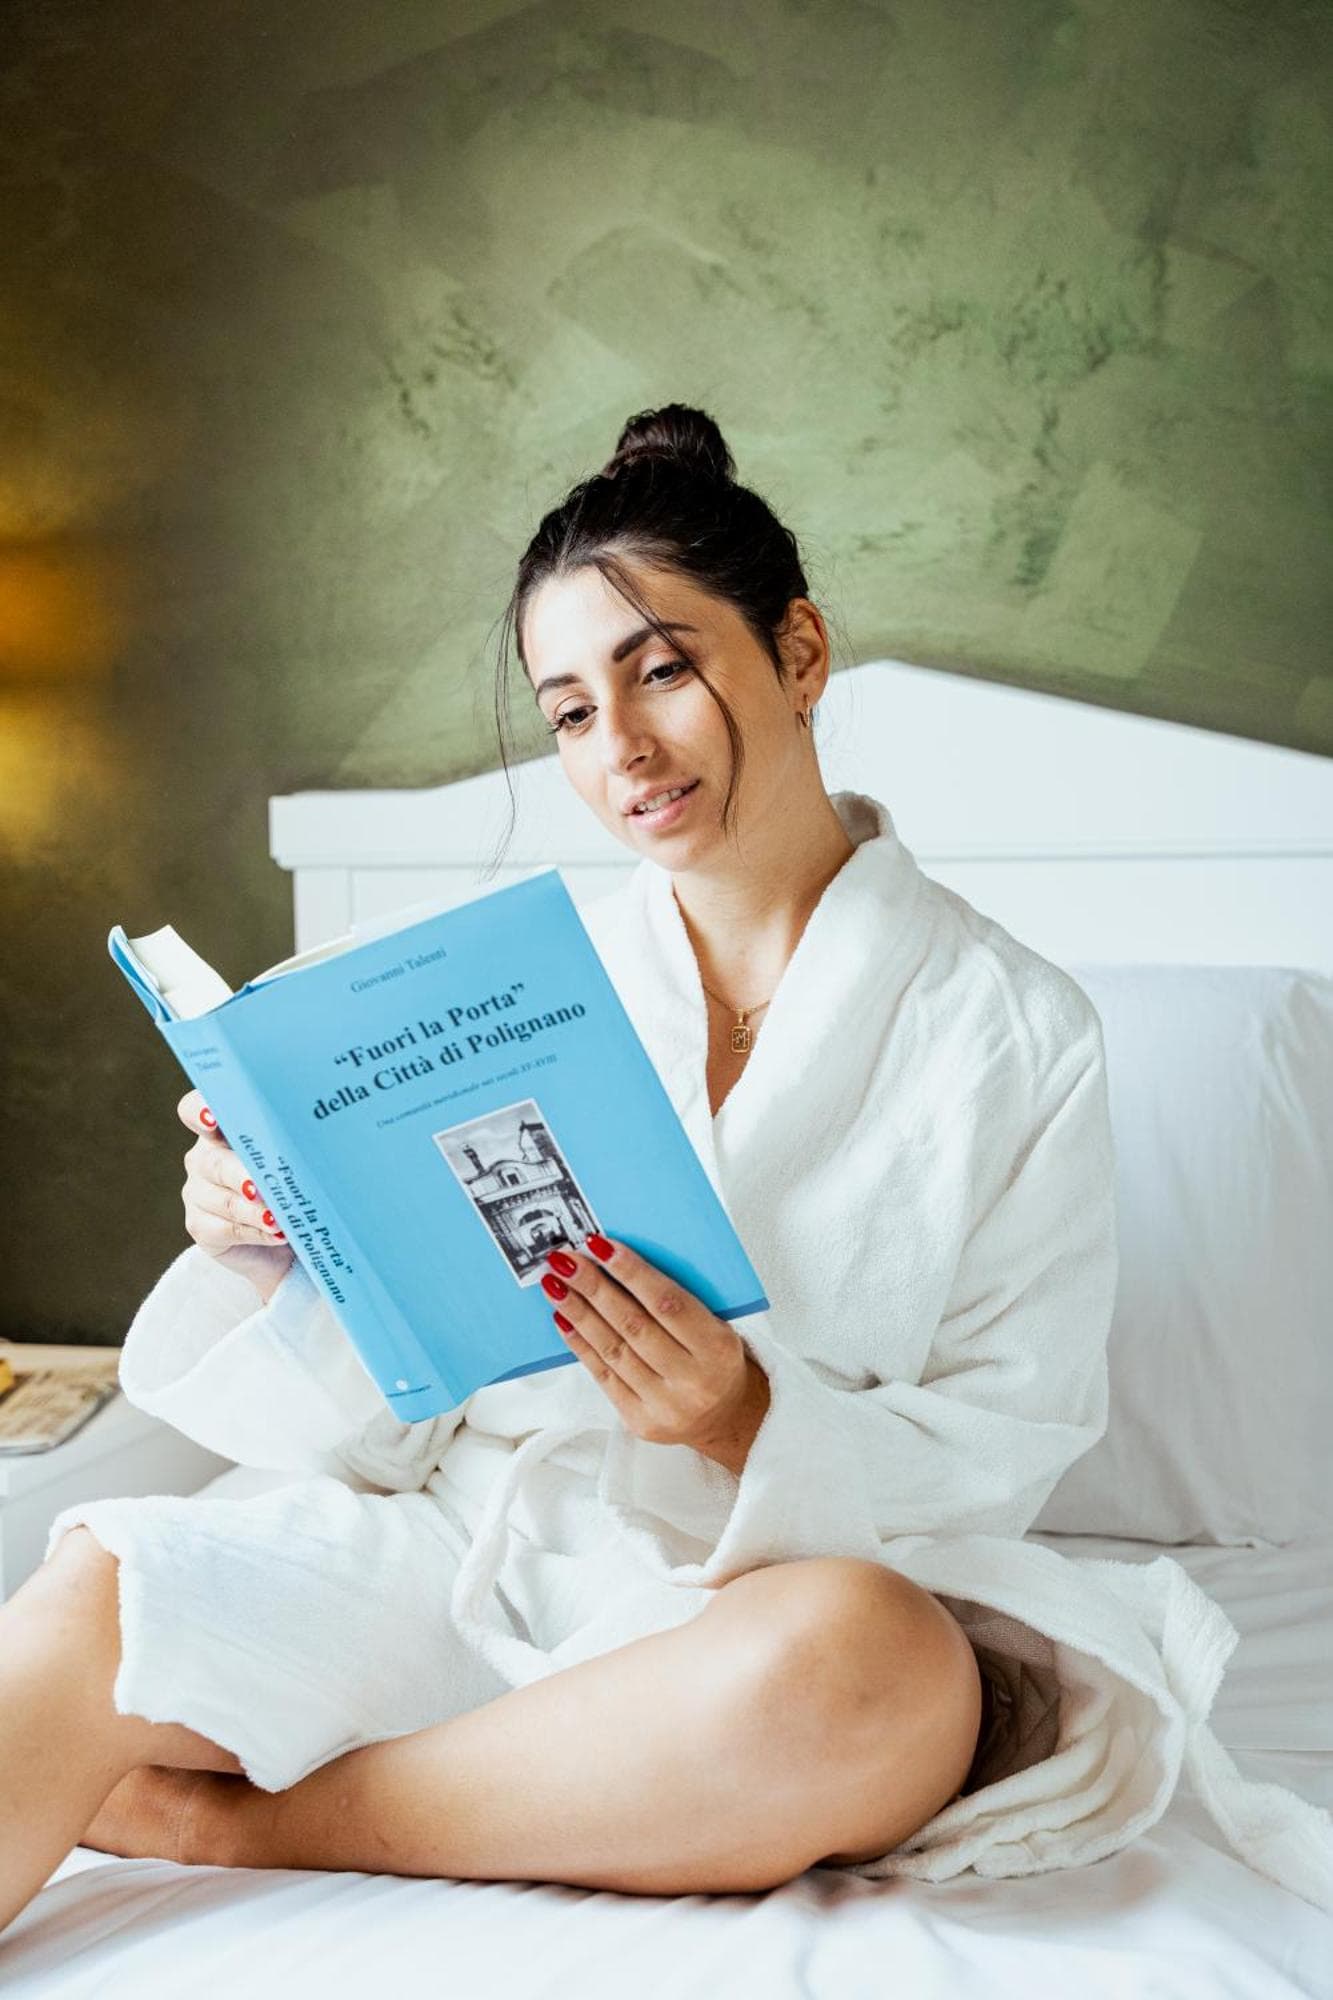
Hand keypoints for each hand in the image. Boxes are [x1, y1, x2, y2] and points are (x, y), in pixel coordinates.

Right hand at [176, 1088, 294, 1298]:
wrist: (285, 1238)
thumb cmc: (293, 1183)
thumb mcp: (294, 1157)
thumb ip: (296, 1142)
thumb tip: (326, 1138)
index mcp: (221, 1130)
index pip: (194, 1110)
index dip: (199, 1111)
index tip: (212, 1117)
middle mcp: (204, 1158)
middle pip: (213, 1162)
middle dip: (239, 1174)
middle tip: (260, 1186)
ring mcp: (198, 1193)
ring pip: (223, 1200)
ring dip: (253, 1210)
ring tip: (278, 1218)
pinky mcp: (200, 1226)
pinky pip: (225, 1230)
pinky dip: (255, 1232)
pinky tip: (278, 1234)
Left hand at [543, 1236, 770, 1475]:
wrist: (725, 1416)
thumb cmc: (716, 1358)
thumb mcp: (718, 1325)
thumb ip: (679, 1299)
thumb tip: (620, 1260)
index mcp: (717, 1348)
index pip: (669, 1303)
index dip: (632, 1273)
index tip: (600, 1246)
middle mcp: (692, 1380)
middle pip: (633, 1326)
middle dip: (594, 1288)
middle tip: (566, 1261)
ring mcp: (664, 1405)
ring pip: (613, 1350)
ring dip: (579, 1313)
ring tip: (555, 1284)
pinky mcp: (640, 1421)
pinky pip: (603, 1376)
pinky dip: (581, 1344)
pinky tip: (563, 1319)